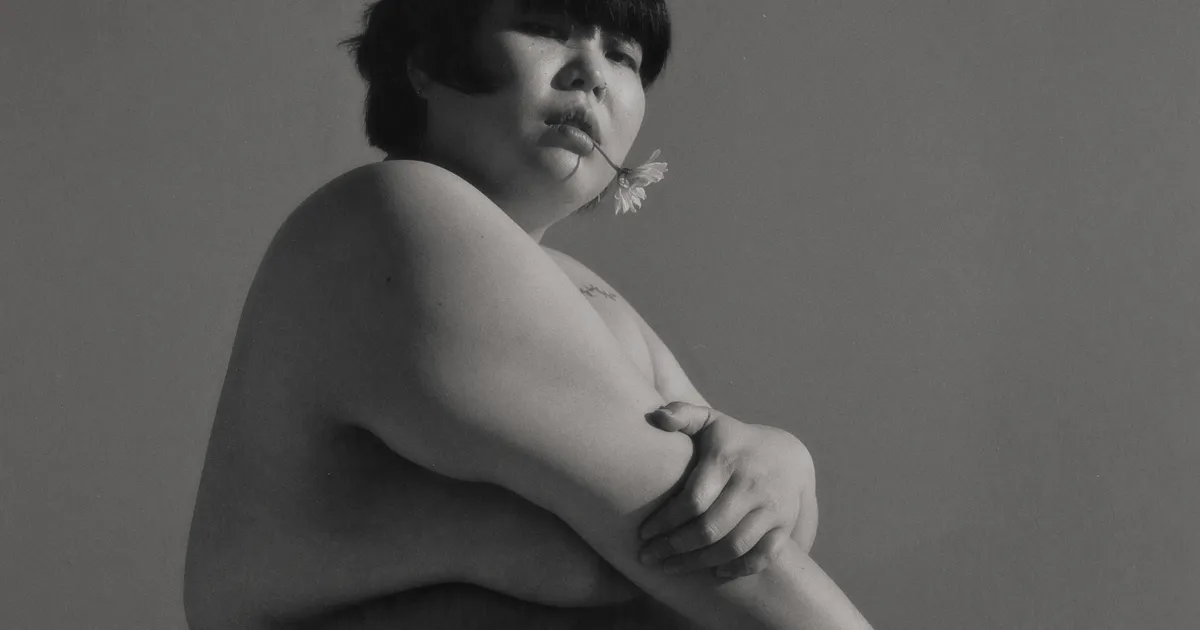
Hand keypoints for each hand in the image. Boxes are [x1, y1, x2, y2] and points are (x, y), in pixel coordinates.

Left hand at [638, 401, 816, 577]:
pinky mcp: (784, 526)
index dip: (666, 521)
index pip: (693, 499)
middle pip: (710, 528)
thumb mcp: (710, 421)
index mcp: (727, 460)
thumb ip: (682, 414)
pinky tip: (714, 574)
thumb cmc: (734, 441)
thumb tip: (657, 417)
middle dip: (675, 548)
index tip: (643, 534)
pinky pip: (763, 556)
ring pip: (733, 546)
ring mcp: (771, 508)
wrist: (788, 456)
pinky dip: (739, 569)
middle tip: (648, 558)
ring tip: (670, 569)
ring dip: (698, 563)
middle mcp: (751, 485)